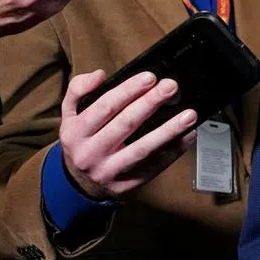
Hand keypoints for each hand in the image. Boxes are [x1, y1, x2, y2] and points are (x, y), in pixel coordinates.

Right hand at [59, 70, 197, 199]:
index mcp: (76, 133)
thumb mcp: (70, 115)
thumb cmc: (81, 140)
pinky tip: (188, 135)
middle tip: (171, 87)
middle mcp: (90, 153)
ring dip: (168, 131)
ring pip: (142, 149)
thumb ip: (78, 90)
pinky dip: (174, 151)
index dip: (128, 90)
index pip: (105, 107)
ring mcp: (109, 171)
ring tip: (189, 115)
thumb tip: (99, 75)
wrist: (78, 183)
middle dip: (151, 103)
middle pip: (126, 124)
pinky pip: (155, 167)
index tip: (150, 77)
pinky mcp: (127, 184)